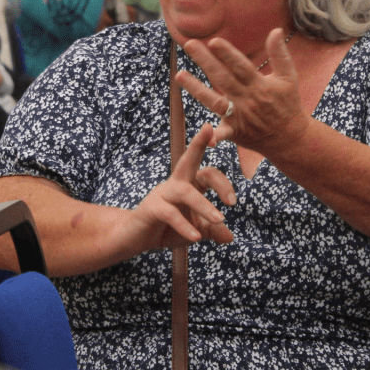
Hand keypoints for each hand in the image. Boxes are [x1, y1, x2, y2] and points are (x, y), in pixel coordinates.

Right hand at [112, 124, 235, 252]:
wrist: (135, 239)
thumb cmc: (167, 229)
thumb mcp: (194, 230)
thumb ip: (211, 230)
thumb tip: (230, 237)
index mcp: (189, 184)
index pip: (208, 173)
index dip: (222, 183)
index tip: (233, 202)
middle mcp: (176, 184)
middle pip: (187, 159)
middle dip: (198, 143)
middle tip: (211, 131)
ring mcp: (162, 194)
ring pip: (185, 191)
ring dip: (204, 205)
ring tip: (219, 219)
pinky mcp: (151, 208)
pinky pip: (170, 213)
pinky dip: (184, 225)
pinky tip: (196, 237)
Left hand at [177, 29, 309, 157]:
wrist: (290, 137)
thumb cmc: (288, 103)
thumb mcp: (288, 77)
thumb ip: (280, 54)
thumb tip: (275, 30)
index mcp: (260, 85)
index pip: (241, 67)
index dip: (228, 55)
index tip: (213, 41)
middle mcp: (248, 100)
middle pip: (223, 78)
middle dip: (206, 61)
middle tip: (189, 44)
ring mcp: (240, 116)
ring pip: (215, 101)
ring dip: (196, 89)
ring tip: (179, 75)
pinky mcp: (235, 131)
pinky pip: (222, 134)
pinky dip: (213, 136)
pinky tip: (202, 135)